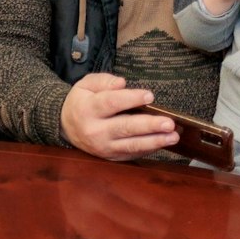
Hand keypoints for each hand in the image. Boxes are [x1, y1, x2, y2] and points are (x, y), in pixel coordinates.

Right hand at [59, 73, 180, 159]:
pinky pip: (133, 154)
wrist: (66, 127)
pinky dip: (150, 149)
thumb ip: (103, 81)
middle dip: (149, 125)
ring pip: (131, 145)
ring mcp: (103, 147)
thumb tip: (122, 83)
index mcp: (87, 109)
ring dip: (155, 141)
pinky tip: (163, 142)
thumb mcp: (85, 85)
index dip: (131, 99)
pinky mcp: (111, 157)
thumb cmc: (81, 102)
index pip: (111, 103)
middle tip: (169, 123)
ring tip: (173, 136)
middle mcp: (94, 130)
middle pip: (124, 128)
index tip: (150, 95)